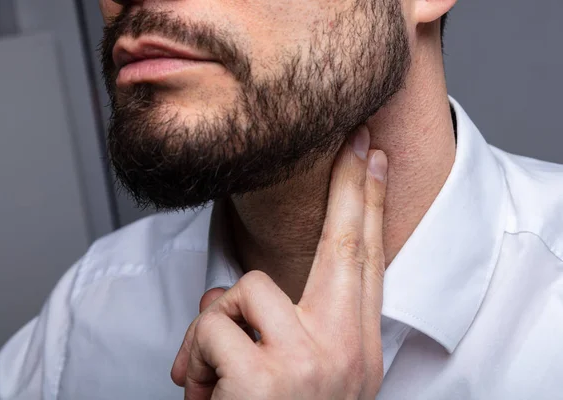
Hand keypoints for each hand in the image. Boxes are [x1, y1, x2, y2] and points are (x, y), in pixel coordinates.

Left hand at [171, 125, 388, 398]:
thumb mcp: (303, 383)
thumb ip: (291, 333)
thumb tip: (240, 295)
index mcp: (356, 353)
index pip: (367, 265)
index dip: (368, 205)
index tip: (371, 157)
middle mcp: (346, 354)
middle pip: (346, 246)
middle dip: (351, 185)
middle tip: (356, 140)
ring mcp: (309, 365)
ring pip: (244, 289)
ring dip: (216, 326)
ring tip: (216, 375)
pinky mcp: (265, 377)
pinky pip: (210, 327)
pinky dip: (191, 359)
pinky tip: (203, 396)